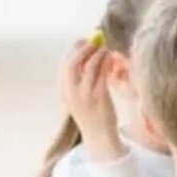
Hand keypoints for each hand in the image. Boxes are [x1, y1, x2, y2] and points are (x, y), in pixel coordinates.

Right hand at [58, 37, 122, 157]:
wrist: (99, 136)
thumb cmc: (91, 113)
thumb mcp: (79, 96)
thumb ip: (80, 77)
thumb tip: (88, 53)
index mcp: (64, 90)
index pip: (65, 63)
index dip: (74, 49)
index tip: (84, 41)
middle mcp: (71, 92)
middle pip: (73, 62)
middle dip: (84, 48)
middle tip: (96, 40)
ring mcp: (85, 95)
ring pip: (90, 65)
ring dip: (98, 52)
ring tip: (106, 47)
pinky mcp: (99, 97)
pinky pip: (102, 73)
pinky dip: (106, 61)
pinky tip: (111, 57)